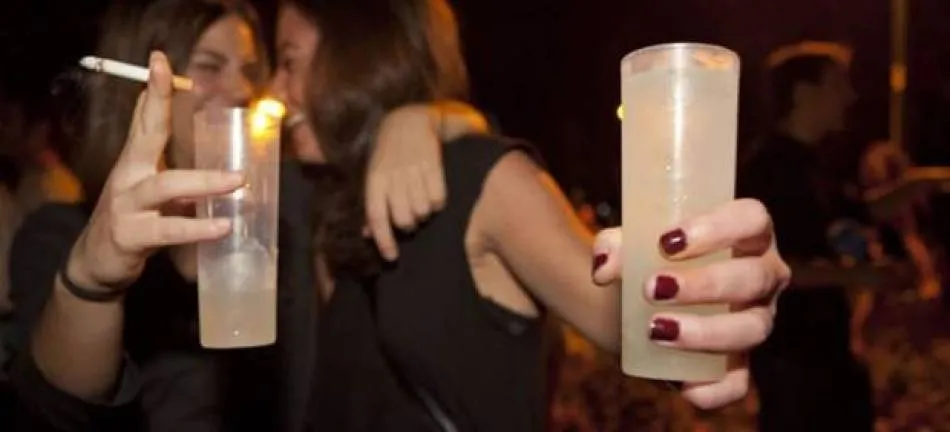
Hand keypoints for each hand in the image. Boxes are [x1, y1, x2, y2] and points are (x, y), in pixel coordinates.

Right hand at [67, 52, 242, 290]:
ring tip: (237, 181)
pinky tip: (222, 226)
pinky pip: (170, 230)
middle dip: (159, 105)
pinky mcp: (132, 236)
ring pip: (166, 186)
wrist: (96, 263)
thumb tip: (192, 129)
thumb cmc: (131, 218)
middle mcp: (128, 177)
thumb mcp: (146, 183)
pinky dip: (198, 228)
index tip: (160, 60)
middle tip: (187, 82)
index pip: (144, 118)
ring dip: (203, 181)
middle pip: (146, 136)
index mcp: (135, 161)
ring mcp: (127, 206)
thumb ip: (165, 159)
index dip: (153, 90)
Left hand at [365, 105, 445, 260]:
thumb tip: (367, 235)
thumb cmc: (388, 154)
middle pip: (402, 219)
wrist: (408, 120)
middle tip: (411, 220)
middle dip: (408, 226)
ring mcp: (413, 170)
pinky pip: (438, 199)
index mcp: (375, 180)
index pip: (376, 216)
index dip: (383, 240)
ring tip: (422, 204)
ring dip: (424, 214)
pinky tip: (433, 194)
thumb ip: (373, 205)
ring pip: (422, 211)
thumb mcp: (374, 176)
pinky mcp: (433, 165)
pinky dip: (437, 203)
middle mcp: (393, 176)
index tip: (392, 257)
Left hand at [592, 199, 790, 408]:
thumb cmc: (646, 258)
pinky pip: (739, 382)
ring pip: (751, 329)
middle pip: (753, 277)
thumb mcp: (629, 244)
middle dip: (705, 284)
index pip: (751, 219)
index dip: (718, 227)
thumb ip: (613, 247)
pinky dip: (715, 389)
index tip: (666, 241)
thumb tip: (605, 269)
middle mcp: (762, 276)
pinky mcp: (739, 362)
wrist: (635, 301)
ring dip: (706, 332)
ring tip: (656, 329)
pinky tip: (684, 386)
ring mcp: (756, 320)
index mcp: (745, 234)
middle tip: (652, 288)